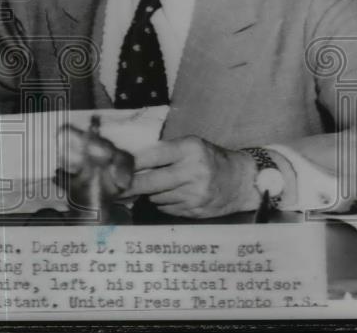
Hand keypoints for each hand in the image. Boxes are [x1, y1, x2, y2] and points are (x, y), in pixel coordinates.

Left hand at [126, 136, 258, 217]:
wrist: (241, 181)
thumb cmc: (210, 158)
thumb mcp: (191, 145)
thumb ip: (165, 152)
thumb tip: (132, 163)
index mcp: (190, 150)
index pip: (153, 156)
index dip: (132, 163)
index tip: (115, 167)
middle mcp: (193, 172)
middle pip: (150, 182)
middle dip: (129, 185)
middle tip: (114, 185)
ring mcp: (195, 195)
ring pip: (156, 197)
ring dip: (150, 193)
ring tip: (157, 185)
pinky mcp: (195, 211)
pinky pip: (167, 208)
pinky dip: (163, 202)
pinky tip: (172, 195)